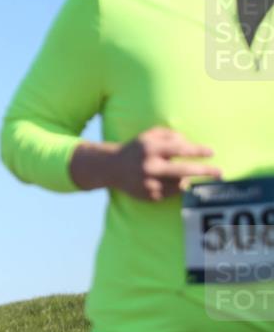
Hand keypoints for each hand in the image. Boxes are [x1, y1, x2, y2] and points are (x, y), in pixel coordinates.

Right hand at [71, 127, 221, 200]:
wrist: (110, 168)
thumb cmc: (136, 148)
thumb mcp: (150, 135)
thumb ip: (171, 135)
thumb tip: (190, 144)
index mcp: (150, 149)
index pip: (180, 149)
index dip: (198, 151)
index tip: (212, 152)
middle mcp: (149, 167)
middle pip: (183, 171)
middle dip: (204, 172)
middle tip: (220, 173)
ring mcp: (148, 183)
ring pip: (179, 183)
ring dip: (186, 179)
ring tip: (186, 175)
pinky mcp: (148, 196)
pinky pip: (170, 193)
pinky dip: (175, 187)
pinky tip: (169, 181)